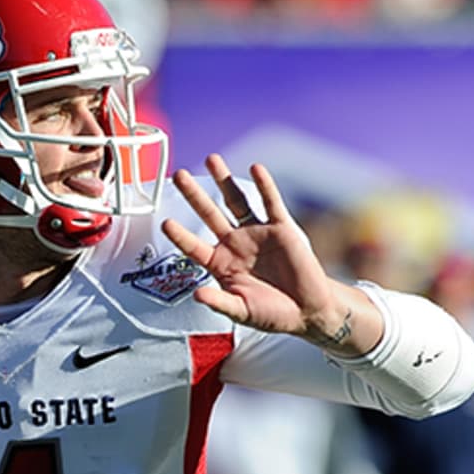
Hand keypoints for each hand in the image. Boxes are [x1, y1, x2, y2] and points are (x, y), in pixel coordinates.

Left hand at [162, 154, 378, 352]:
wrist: (307, 311)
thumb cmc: (271, 314)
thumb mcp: (241, 311)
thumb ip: (219, 302)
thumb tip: (198, 295)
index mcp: (220, 264)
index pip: (194, 246)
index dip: (181, 235)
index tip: (166, 222)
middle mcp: (235, 244)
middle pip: (209, 214)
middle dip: (194, 195)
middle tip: (177, 176)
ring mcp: (257, 233)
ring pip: (236, 201)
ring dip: (223, 180)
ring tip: (210, 159)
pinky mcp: (281, 228)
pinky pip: (270, 203)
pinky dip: (264, 185)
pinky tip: (255, 168)